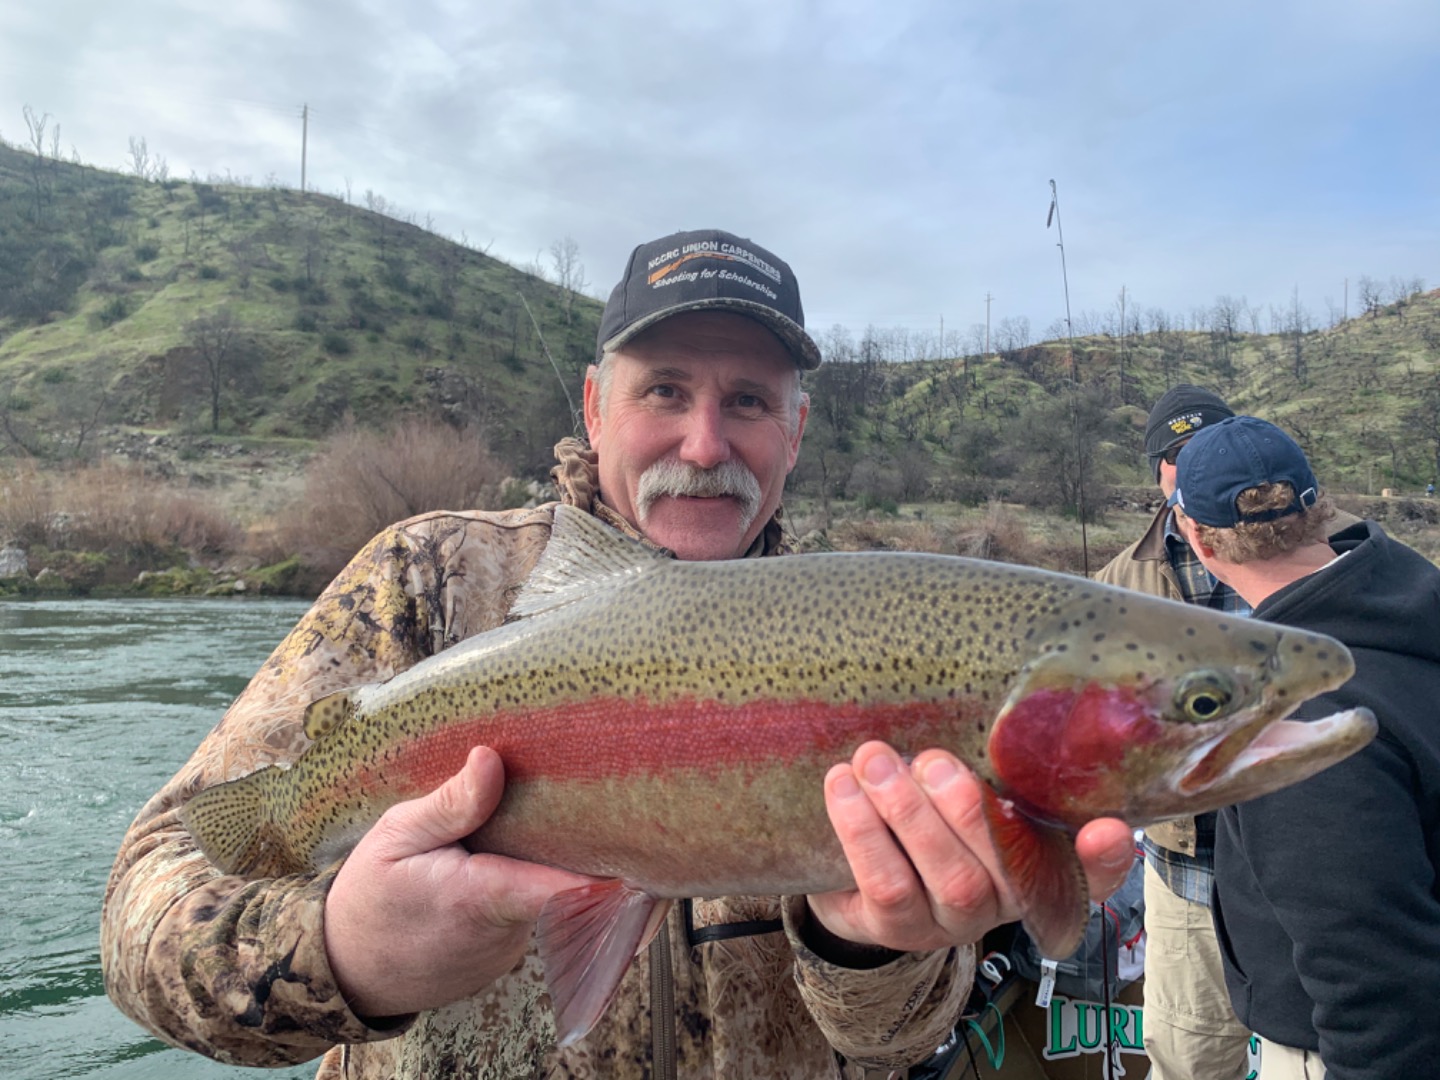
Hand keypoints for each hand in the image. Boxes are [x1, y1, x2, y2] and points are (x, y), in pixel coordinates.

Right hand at [324, 746, 596, 1018]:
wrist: (346, 972)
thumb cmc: (369, 898)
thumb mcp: (396, 835)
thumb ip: (452, 804)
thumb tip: (492, 759)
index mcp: (481, 898)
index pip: (567, 889)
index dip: (609, 864)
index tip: (636, 834)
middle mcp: (505, 933)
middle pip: (569, 886)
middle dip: (579, 845)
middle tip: (588, 798)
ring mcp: (509, 953)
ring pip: (552, 900)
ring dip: (547, 866)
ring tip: (535, 824)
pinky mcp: (505, 960)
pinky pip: (533, 917)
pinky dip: (528, 889)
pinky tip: (511, 861)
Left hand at [806, 741, 1133, 953]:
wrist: (853, 873)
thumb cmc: (921, 814)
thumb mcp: (956, 788)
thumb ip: (979, 760)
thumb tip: (974, 694)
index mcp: (1035, 863)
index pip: (1091, 873)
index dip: (1106, 858)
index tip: (1110, 827)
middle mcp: (1004, 900)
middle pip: (1006, 867)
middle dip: (966, 807)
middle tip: (931, 759)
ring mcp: (953, 921)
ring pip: (947, 877)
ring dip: (908, 813)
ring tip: (872, 761)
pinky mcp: (898, 928)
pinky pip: (887, 886)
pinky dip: (862, 832)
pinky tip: (842, 787)